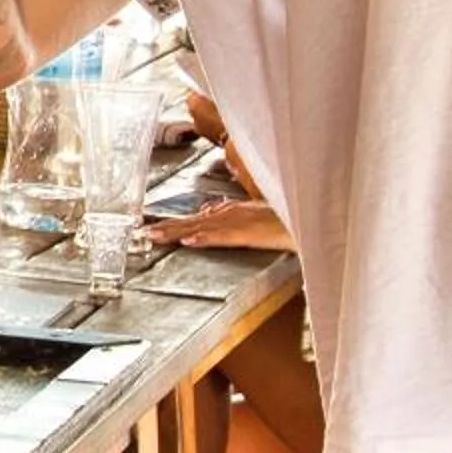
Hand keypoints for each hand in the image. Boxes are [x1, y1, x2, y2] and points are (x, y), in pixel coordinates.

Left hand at [148, 199, 290, 252]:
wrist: (309, 217)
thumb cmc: (287, 216)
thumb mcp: (254, 214)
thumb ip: (229, 214)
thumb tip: (207, 211)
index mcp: (229, 211)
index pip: (193, 219)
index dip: (170, 224)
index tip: (150, 227)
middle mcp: (229, 214)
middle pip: (191, 221)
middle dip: (165, 227)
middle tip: (141, 232)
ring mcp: (238, 222)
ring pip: (200, 227)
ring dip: (176, 232)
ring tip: (154, 236)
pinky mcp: (250, 232)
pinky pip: (224, 236)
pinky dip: (205, 237)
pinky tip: (189, 241)